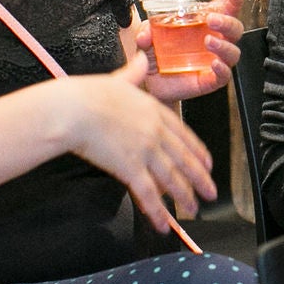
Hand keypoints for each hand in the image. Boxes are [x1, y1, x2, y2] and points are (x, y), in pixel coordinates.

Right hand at [58, 54, 216, 226]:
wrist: (73, 109)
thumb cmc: (88, 94)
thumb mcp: (118, 79)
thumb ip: (134, 73)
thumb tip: (141, 58)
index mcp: (154, 111)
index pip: (184, 134)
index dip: (198, 152)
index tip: (207, 163)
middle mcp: (155, 132)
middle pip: (184, 160)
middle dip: (200, 179)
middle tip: (211, 193)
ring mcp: (145, 151)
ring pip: (172, 179)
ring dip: (184, 198)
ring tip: (193, 210)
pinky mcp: (130, 168)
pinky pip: (148, 194)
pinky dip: (158, 212)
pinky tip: (165, 225)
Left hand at [138, 0, 243, 103]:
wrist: (151, 82)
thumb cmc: (156, 53)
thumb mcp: (148, 36)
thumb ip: (146, 31)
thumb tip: (146, 34)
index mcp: (204, 24)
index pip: (225, 9)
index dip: (233, 0)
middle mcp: (214, 40)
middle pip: (235, 29)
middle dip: (227, 21)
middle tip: (212, 19)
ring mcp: (214, 60)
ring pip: (233, 52)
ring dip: (224, 45)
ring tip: (208, 41)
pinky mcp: (210, 80)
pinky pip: (224, 75)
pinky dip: (223, 69)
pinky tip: (214, 64)